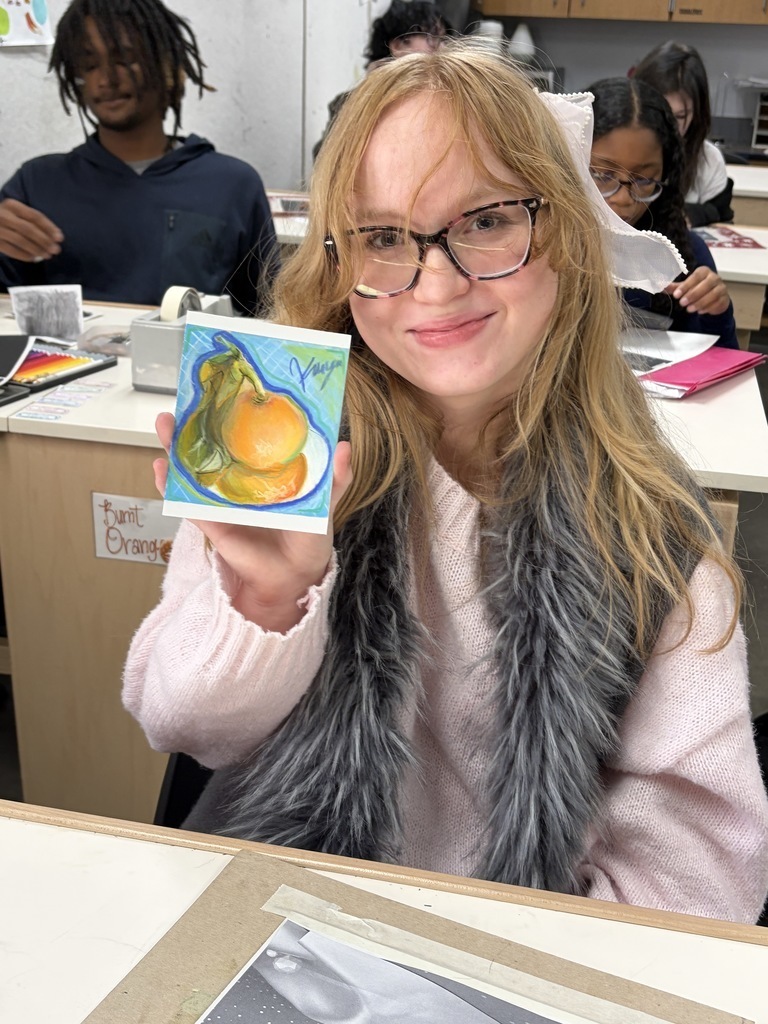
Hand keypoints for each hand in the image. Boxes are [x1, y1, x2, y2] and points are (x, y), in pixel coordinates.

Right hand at [0, 198, 63, 261]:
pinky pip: (11, 250)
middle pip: (28, 229)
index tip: (60, 238)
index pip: (34, 216)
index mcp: (12, 205)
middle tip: (56, 250)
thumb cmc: (6, 218)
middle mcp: (3, 215)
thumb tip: (55, 236)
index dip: (49, 227)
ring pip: (20, 240)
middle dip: (44, 240)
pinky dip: (24, 255)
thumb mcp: (17, 213)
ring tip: (47, 255)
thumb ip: (32, 221)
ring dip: (36, 249)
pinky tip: (33, 258)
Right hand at [154, 412, 352, 631]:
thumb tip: (344, 446)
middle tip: (185, 399)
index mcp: (265, 470)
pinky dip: (170, 486)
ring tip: (165, 423)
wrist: (295, 574)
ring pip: (193, 468)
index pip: (246, 436)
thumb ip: (335, 476)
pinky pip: (186, 502)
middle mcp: (239, 481)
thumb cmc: (310, 536)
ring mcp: (221, 500)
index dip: (233, 413)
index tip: (223, 389)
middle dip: (197, 423)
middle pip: (213, 446)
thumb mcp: (325, 500)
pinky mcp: (211, 522)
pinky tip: (162, 468)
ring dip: (176, 446)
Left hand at [664, 266, 729, 315]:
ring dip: (700, 302)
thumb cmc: (698, 290)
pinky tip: (700, 311)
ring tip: (689, 309)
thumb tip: (660, 286)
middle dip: (693, 294)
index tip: (676, 295)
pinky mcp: (725, 298)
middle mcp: (714, 277)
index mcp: (704, 272)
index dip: (686, 286)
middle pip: (706, 284)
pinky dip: (708, 307)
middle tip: (682, 303)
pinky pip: (718, 302)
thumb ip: (674, 288)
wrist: (714, 298)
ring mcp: (721, 287)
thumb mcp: (685, 288)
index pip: (695, 276)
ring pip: (713, 294)